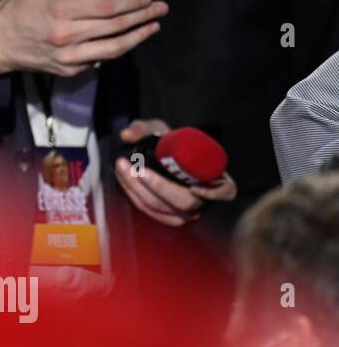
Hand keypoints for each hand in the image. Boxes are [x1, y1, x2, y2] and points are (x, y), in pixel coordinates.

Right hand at [0, 0, 167, 77]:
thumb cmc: (17, 7)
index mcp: (61, 10)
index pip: (107, 6)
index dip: (131, 2)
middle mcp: (68, 35)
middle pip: (116, 27)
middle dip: (143, 17)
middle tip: (160, 9)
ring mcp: (69, 56)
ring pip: (113, 49)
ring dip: (137, 37)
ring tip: (152, 27)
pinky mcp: (68, 69)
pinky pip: (98, 60)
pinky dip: (114, 49)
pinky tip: (124, 39)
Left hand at [114, 119, 236, 226]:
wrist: (166, 155)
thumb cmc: (172, 144)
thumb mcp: (161, 131)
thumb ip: (144, 129)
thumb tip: (126, 135)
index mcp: (216, 178)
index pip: (224, 191)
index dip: (212, 192)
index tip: (188, 185)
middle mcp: (204, 199)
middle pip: (182, 202)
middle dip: (154, 186)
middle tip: (131, 167)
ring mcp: (186, 212)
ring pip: (162, 208)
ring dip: (138, 190)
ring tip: (122, 169)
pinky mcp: (169, 217)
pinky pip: (150, 212)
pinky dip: (135, 197)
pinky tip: (125, 182)